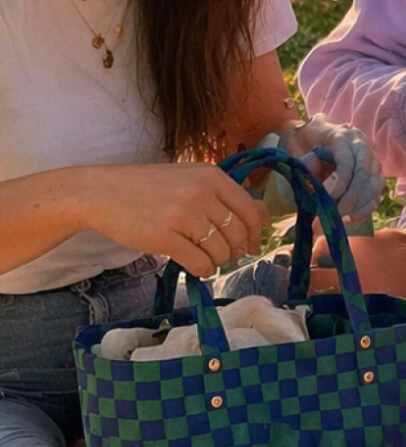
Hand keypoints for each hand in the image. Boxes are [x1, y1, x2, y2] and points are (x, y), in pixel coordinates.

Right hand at [78, 163, 267, 278]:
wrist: (101, 193)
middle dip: (235, 251)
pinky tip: (196, 267)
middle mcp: (202, 192)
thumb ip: (222, 195)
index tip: (252, 246)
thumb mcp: (190, 179)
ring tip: (206, 260)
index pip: (251, 211)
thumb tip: (262, 217)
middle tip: (225, 256)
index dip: (256, 234)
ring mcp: (184, 214)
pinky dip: (203, 270)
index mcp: (212, 176)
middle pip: (238, 234)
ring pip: (220, 250)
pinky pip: (199, 262)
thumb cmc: (148, 188)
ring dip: (217, 261)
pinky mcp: (165, 236)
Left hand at [278, 116, 384, 217]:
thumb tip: (318, 191)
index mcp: (341, 136)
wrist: (310, 137)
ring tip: (342, 218)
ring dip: (359, 205)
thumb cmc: (302, 145)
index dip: (339, 184)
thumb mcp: (298, 151)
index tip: (326, 201)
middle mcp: (360, 145)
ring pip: (374, 185)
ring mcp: (371, 159)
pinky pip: (376, 194)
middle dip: (351, 199)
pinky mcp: (375, 174)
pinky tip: (350, 217)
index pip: (347, 162)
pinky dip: (365, 208)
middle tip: (335, 214)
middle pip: (364, 174)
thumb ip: (307, 168)